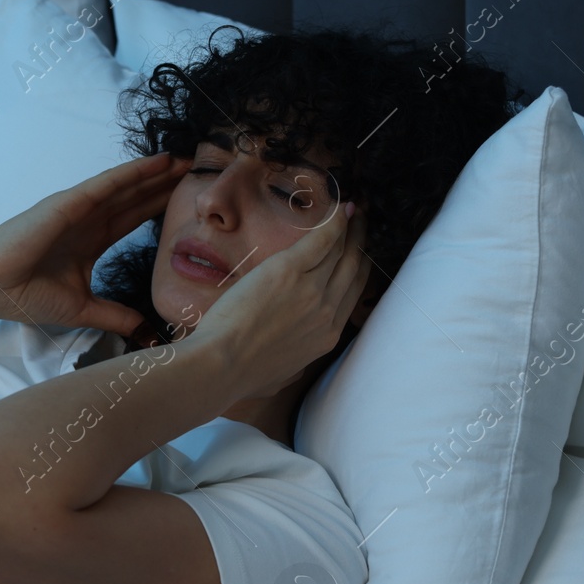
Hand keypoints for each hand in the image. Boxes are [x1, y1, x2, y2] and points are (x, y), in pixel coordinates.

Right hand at [0, 152, 191, 334]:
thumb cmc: (24, 294)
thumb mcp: (82, 309)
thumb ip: (114, 314)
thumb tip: (144, 329)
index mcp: (91, 241)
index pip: (134, 219)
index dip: (160, 207)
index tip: (189, 200)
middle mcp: (88, 220)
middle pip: (136, 197)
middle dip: (166, 184)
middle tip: (200, 170)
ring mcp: (79, 209)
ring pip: (127, 186)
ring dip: (157, 172)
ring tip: (188, 159)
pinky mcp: (68, 203)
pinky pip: (107, 184)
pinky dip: (133, 172)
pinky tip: (158, 163)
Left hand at [184, 200, 369, 399]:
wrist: (222, 365)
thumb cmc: (241, 375)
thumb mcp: (282, 375)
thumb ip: (295, 362)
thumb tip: (295, 360)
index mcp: (326, 336)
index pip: (351, 295)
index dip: (358, 270)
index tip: (359, 254)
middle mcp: (327, 312)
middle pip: (352, 269)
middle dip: (360, 243)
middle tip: (362, 223)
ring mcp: (313, 290)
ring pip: (340, 252)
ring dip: (349, 228)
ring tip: (353, 211)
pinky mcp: (290, 271)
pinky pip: (322, 240)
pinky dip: (333, 222)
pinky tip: (339, 208)